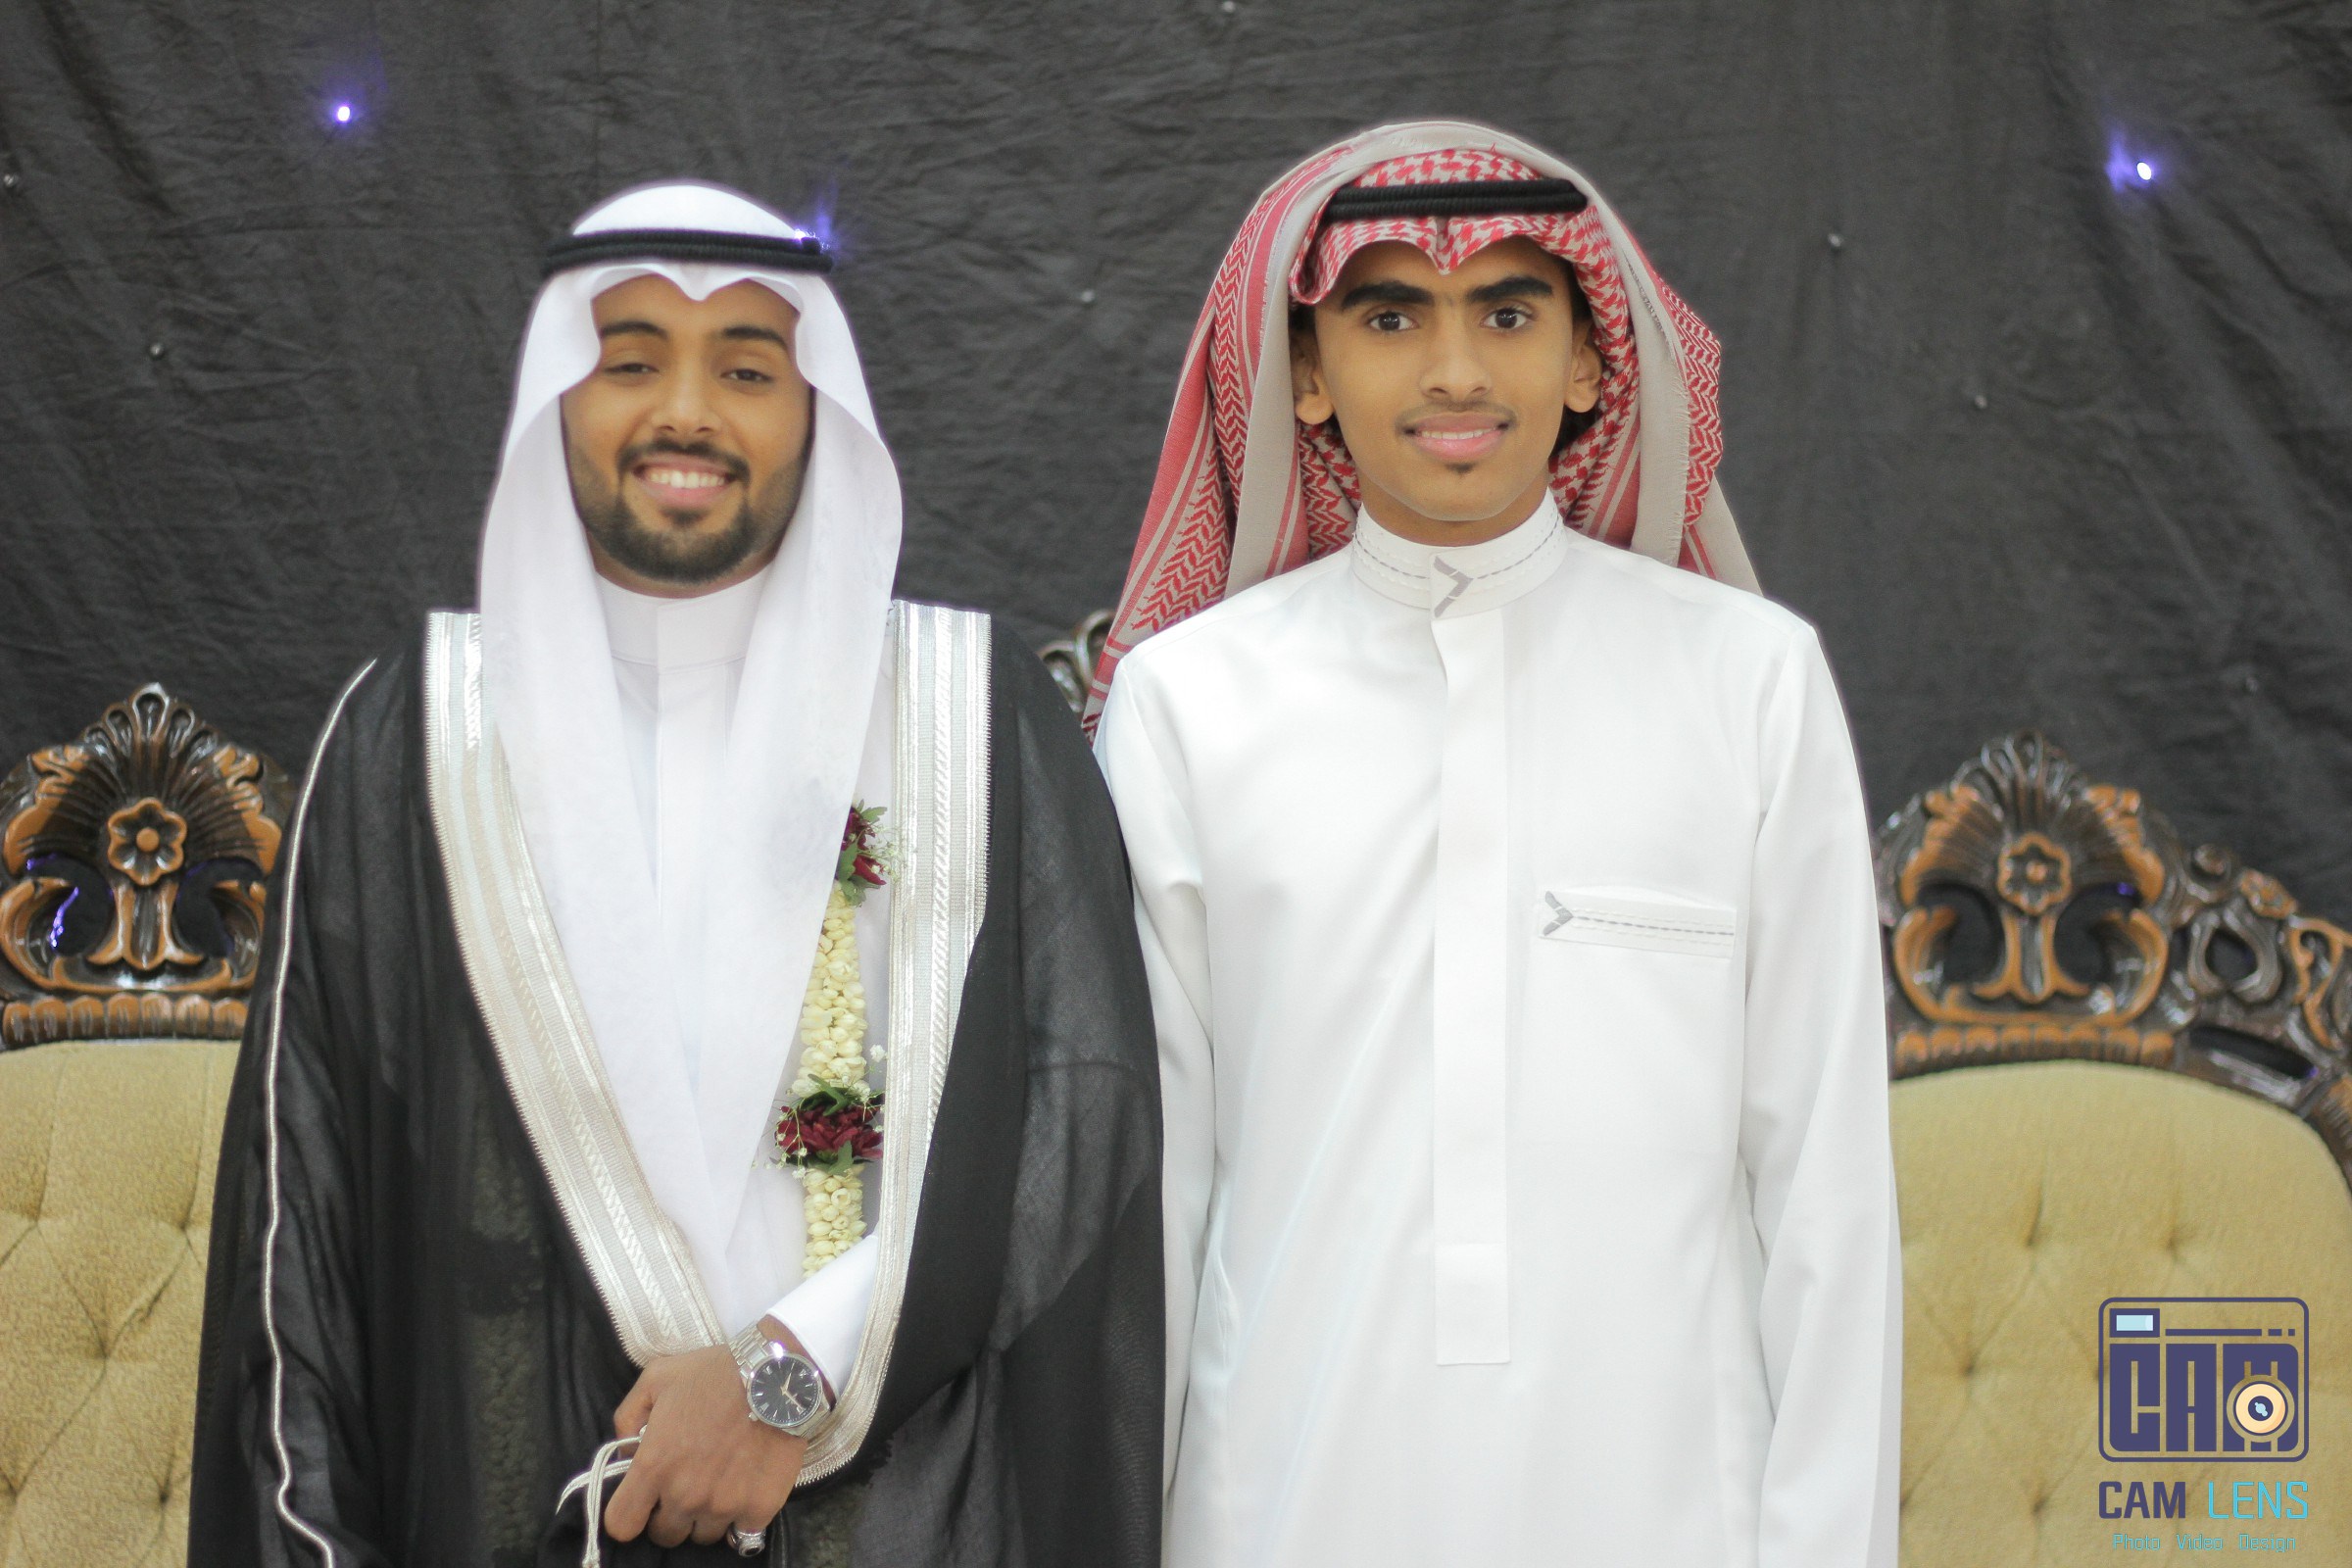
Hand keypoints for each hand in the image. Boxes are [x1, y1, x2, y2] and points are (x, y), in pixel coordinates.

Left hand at [603, 1317, 809, 1548]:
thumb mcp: (656, 1377)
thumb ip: (627, 1417)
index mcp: (654, 1466)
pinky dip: (741, 1518)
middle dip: (669, 1514)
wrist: (778, 1376)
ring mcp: (724, 1506)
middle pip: (664, 1535)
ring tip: (719, 1484)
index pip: (621, 1524)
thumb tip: (626, 1453)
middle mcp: (685, 1495)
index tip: (643, 1501)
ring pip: (703, 1535)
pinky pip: (741, 1533)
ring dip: (705, 1515)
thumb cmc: (714, 1374)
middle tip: (687, 1485)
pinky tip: (745, 1490)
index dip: (629, 1514)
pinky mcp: (759, 1508)